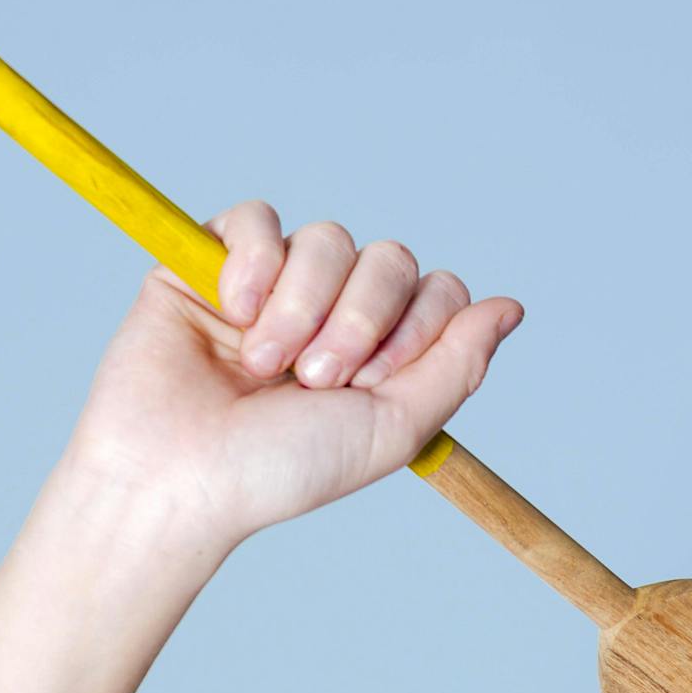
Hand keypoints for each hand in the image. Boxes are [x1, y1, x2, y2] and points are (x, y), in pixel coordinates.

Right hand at [53, 200, 523, 547]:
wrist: (179, 475)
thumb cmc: (281, 468)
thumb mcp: (393, 429)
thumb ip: (457, 366)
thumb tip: (512, 308)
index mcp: (382, 354)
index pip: (437, 292)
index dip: (416, 328)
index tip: (372, 384)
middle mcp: (334, 313)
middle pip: (391, 259)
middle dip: (360, 321)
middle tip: (316, 380)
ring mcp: (274, 285)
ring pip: (328, 238)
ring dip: (303, 306)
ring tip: (266, 365)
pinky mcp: (210, 261)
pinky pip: (255, 218)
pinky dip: (252, 263)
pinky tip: (231, 313)